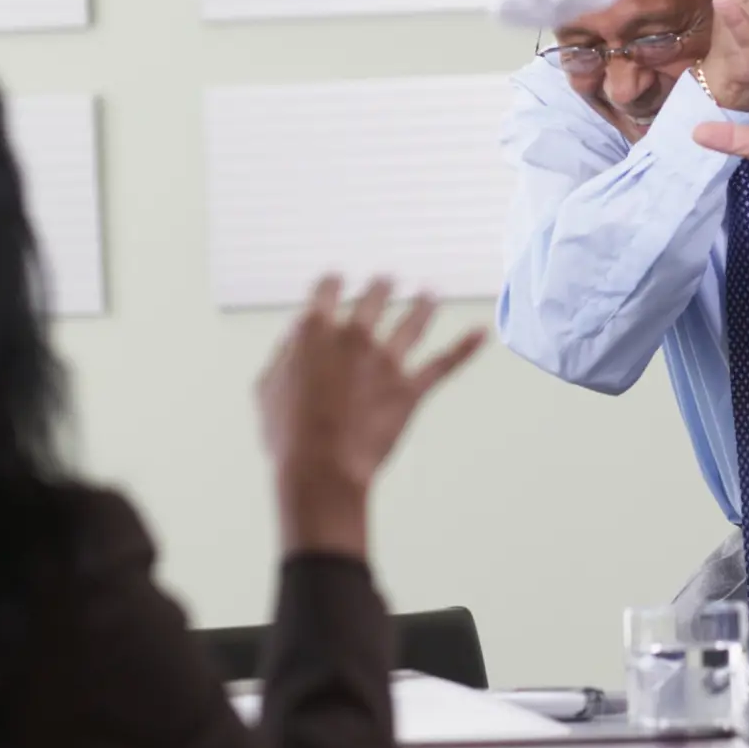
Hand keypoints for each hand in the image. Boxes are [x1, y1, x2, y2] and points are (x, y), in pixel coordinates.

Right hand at [256, 276, 486, 559]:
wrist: (321, 468)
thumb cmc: (287, 435)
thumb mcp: (267, 388)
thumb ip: (284, 356)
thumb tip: (295, 339)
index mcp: (314, 331)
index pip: (326, 289)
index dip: (332, 282)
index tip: (337, 279)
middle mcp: (355, 336)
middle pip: (375, 296)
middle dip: (381, 285)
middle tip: (386, 280)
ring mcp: (387, 360)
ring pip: (414, 319)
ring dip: (424, 302)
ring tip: (430, 292)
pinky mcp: (411, 387)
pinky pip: (444, 362)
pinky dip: (466, 347)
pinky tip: (482, 332)